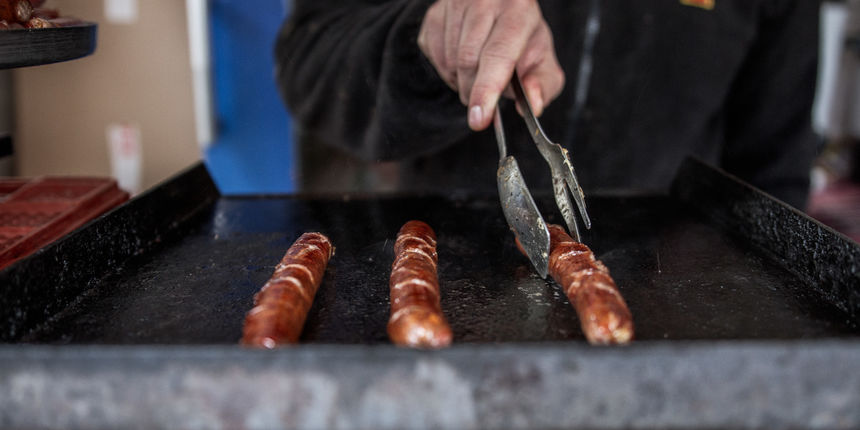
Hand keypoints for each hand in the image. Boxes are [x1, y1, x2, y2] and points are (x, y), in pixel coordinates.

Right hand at [418, 0, 564, 130]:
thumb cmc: (521, 38)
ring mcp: (455, 5)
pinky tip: (462, 63)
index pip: (498, 54)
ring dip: (461, 81)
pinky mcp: (434, 14)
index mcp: (517, 9)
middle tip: (486, 98)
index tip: (480, 118)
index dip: (487, 89)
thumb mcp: (541, 59)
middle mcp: (484, 1)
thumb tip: (534, 104)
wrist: (499, 11)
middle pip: (468, 62)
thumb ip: (543, 85)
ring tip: (478, 74)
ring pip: (449, 62)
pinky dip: (447, 71)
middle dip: (474, 91)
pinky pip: (433, 56)